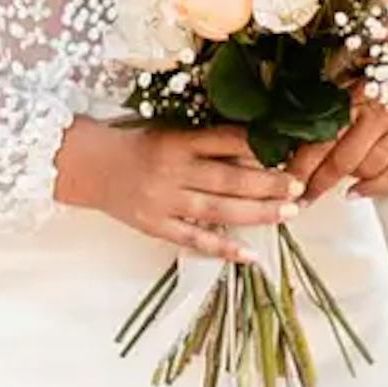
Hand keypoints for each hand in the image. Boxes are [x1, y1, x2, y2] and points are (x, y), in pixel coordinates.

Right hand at [56, 117, 305, 262]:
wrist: (90, 167)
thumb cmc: (135, 145)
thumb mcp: (168, 131)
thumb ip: (204, 141)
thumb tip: (253, 149)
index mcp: (176, 141)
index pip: (223, 141)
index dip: (256, 147)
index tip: (285, 150)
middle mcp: (172, 171)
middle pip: (228, 179)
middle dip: (267, 184)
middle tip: (298, 187)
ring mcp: (164, 201)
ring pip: (218, 209)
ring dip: (256, 213)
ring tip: (287, 214)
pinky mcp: (156, 226)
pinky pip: (194, 240)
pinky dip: (223, 248)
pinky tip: (250, 255)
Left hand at [296, 89, 387, 204]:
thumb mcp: (363, 64)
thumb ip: (339, 91)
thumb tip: (304, 118)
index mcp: (360, 93)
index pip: (322, 137)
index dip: (301, 163)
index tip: (286, 178)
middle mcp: (381, 112)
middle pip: (341, 160)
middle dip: (316, 183)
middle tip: (299, 198)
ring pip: (368, 168)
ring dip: (345, 182)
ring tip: (325, 189)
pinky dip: (377, 187)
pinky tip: (359, 192)